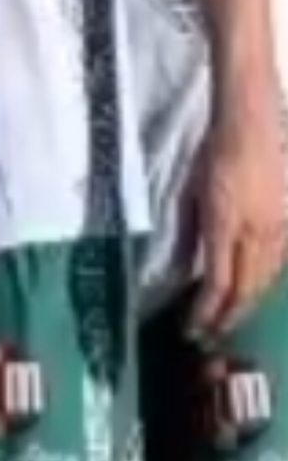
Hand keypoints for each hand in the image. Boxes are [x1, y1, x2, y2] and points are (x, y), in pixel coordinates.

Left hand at [187, 92, 287, 340]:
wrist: (250, 125)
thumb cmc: (211, 157)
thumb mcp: (188, 196)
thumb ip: (186, 236)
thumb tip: (182, 271)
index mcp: (224, 226)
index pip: (218, 283)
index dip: (206, 312)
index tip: (193, 329)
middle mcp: (256, 232)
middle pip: (246, 288)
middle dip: (229, 316)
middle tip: (212, 334)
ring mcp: (278, 226)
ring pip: (266, 277)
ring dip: (248, 302)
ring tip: (230, 318)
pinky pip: (279, 260)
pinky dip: (265, 280)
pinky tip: (255, 287)